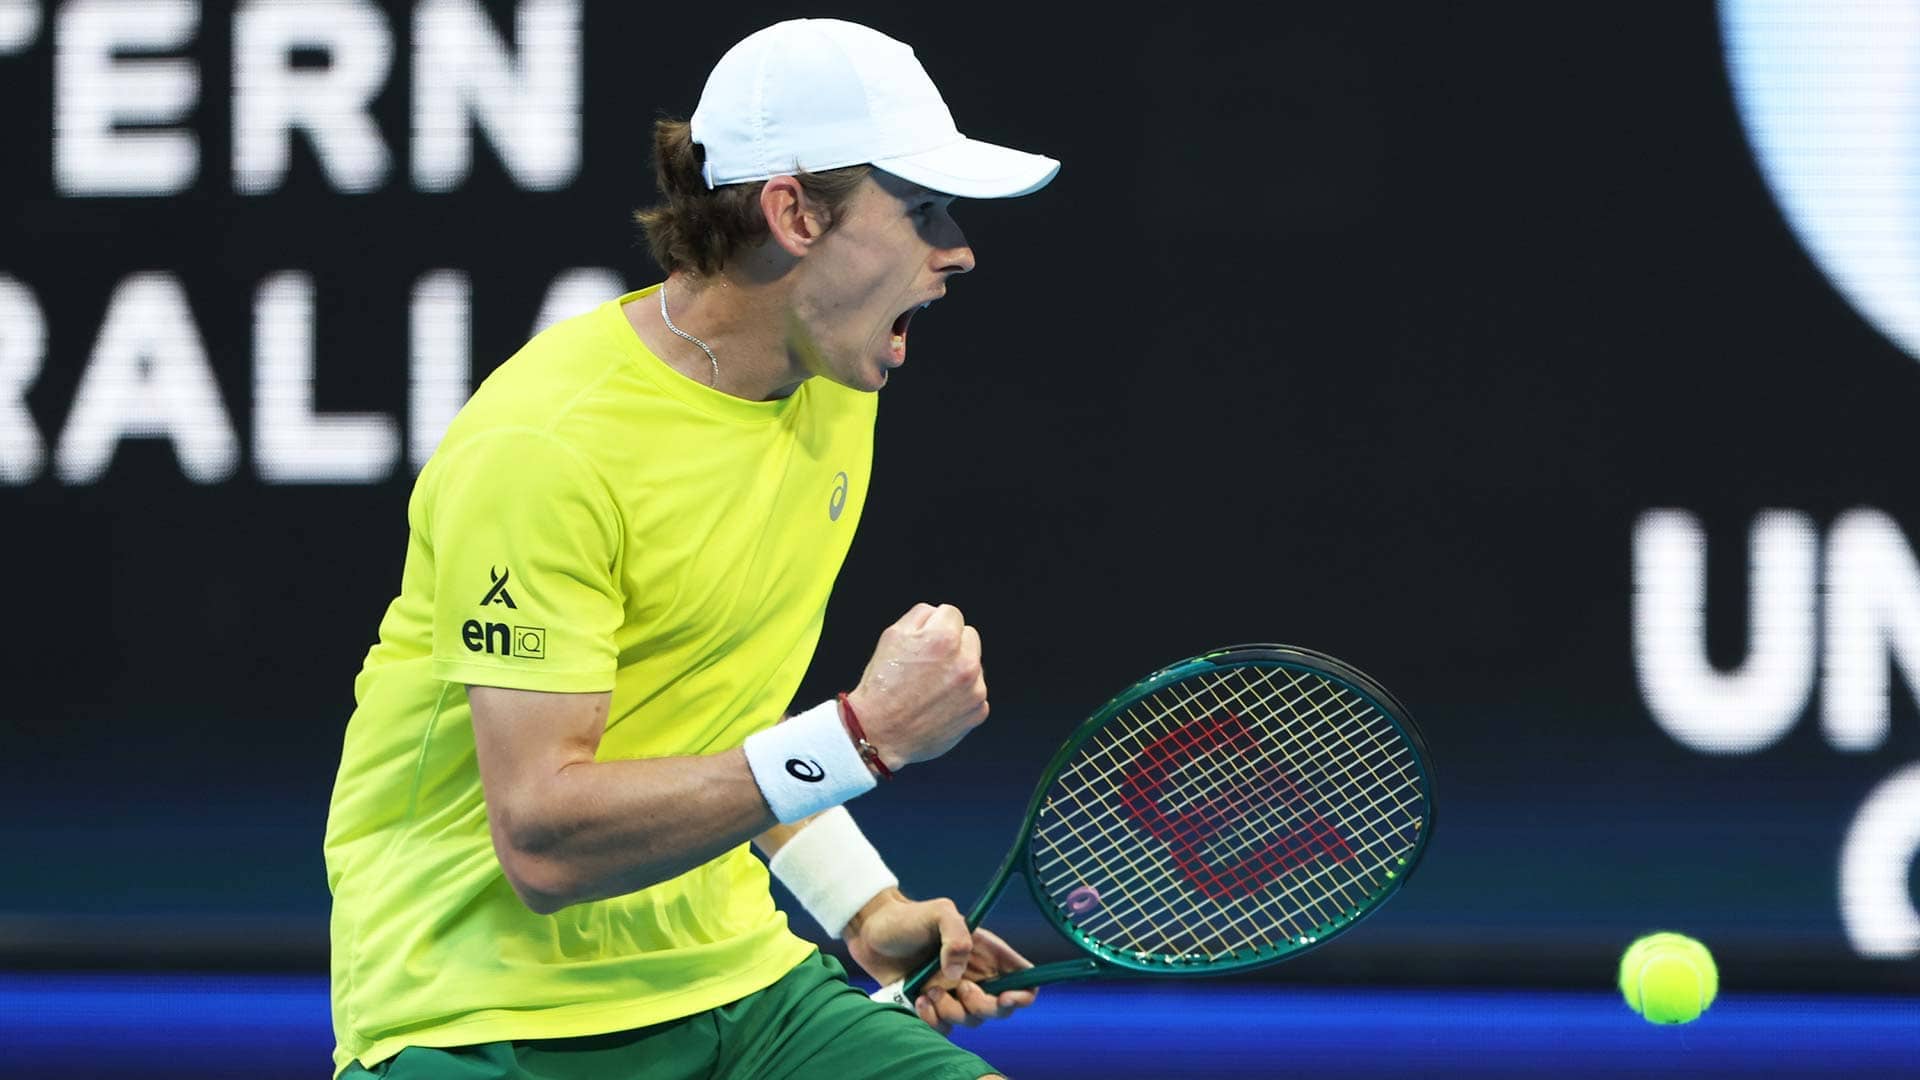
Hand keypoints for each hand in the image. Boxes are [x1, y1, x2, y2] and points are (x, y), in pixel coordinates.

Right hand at [844, 604, 987, 770]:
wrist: (879, 733)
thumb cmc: (882, 687)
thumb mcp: (891, 635)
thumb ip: (921, 615)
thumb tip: (938, 614)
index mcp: (944, 639)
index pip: (952, 614)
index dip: (934, 626)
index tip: (924, 642)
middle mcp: (965, 662)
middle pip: (969, 637)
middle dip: (952, 645)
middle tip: (927, 664)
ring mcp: (975, 690)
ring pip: (974, 665)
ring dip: (958, 670)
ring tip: (930, 687)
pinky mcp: (978, 712)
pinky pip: (975, 692)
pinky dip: (961, 696)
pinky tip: (938, 703)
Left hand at [844, 889, 1037, 1034]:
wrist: (871, 933)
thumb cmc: (908, 918)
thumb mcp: (939, 913)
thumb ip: (957, 936)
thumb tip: (959, 976)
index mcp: (987, 953)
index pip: (1023, 979)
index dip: (1024, 994)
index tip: (1007, 997)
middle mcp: (975, 977)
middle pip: (1000, 1009)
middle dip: (983, 1007)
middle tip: (961, 989)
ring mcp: (954, 994)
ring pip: (970, 1021)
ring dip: (950, 1011)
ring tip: (928, 990)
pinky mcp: (932, 1008)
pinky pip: (944, 1028)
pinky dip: (932, 1021)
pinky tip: (917, 1000)